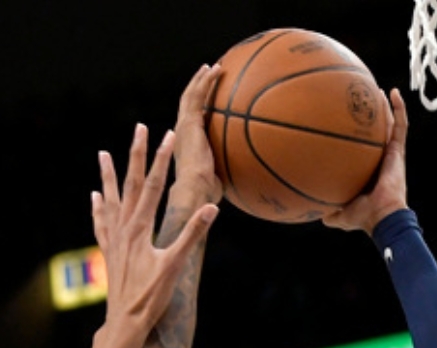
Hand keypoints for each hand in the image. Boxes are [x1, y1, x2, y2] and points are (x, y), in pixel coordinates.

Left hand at [93, 125, 218, 338]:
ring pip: (111, 199)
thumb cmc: (151, 297)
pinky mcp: (109, 252)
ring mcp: (114, 240)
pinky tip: (95, 197)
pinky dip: (98, 207)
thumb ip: (192, 236)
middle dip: (137, 154)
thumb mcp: (175, 266)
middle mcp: (124, 229)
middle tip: (139, 128)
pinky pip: (101, 223)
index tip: (168, 134)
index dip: (163, 159)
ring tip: (103, 153)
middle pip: (131, 184)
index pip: (154, 185)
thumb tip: (210, 210)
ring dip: (108, 175)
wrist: (125, 323)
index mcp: (140, 228)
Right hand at [173, 64, 226, 208]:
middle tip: (208, 75)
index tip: (210, 98)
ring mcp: (184, 125)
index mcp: (189, 143)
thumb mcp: (223, 176)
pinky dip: (206, 80)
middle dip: (198, 87)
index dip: (200, 107)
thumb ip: (232, 168)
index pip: (193, 119)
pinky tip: (217, 69)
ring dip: (201, 79)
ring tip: (211, 67)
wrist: (195, 189)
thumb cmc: (208, 191)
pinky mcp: (189, 121)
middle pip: (189, 103)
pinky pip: (198, 95)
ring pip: (191, 95)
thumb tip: (252, 171)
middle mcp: (183, 131)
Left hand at [322, 88, 410, 234]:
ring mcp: (390, 154)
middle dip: (370, 117)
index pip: (360, 149)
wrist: (380, 216)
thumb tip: (305, 208)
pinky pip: (401, 125)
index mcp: (365, 170)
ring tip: (379, 91)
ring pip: (389, 125)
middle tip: (361, 100)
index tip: (342, 123)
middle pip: (374, 133)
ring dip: (386, 108)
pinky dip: (399, 108)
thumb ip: (323, 210)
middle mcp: (378, 159)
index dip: (354, 137)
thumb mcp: (336, 214)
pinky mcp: (398, 151)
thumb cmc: (361, 217)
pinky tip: (394, 93)